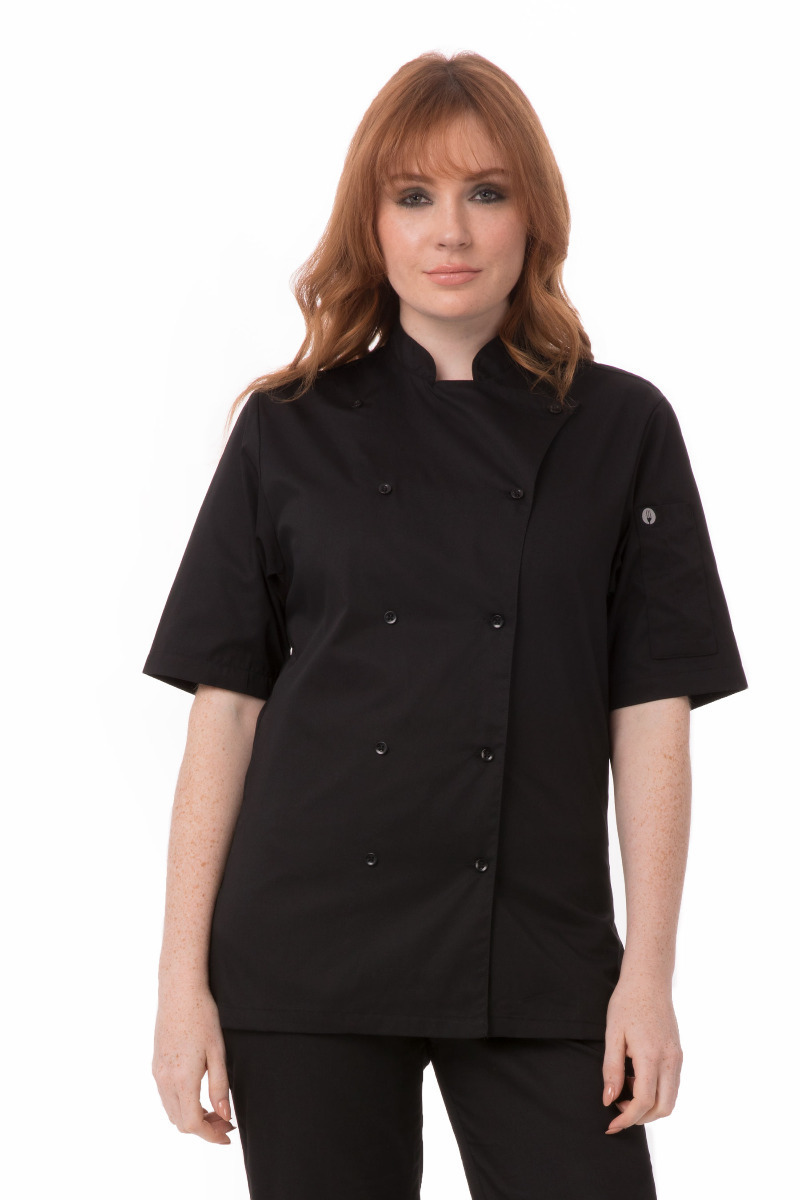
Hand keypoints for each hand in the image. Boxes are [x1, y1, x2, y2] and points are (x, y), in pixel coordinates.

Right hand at [152, 984, 235, 1143]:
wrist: (179, 990)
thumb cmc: (202, 1017)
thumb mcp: (218, 1052)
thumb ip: (220, 1087)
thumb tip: (224, 1115)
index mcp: (181, 1079)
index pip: (192, 1124)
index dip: (210, 1135)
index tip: (227, 1135)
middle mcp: (164, 1080)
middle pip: (180, 1122)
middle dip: (204, 1127)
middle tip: (226, 1120)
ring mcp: (157, 1072)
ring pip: (171, 1111)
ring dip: (191, 1116)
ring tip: (214, 1108)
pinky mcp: (156, 1063)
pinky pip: (165, 1096)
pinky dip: (181, 1104)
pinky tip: (198, 1093)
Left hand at [602, 975, 682, 1133]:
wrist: (649, 980)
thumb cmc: (627, 1003)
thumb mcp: (612, 1034)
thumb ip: (611, 1069)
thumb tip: (609, 1100)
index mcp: (651, 1056)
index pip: (644, 1102)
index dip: (626, 1119)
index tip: (610, 1125)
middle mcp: (670, 1060)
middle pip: (663, 1108)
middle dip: (640, 1118)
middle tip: (617, 1111)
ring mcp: (677, 1058)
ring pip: (670, 1099)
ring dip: (649, 1106)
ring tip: (625, 1089)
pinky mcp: (678, 1054)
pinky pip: (672, 1085)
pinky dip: (656, 1092)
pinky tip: (637, 1078)